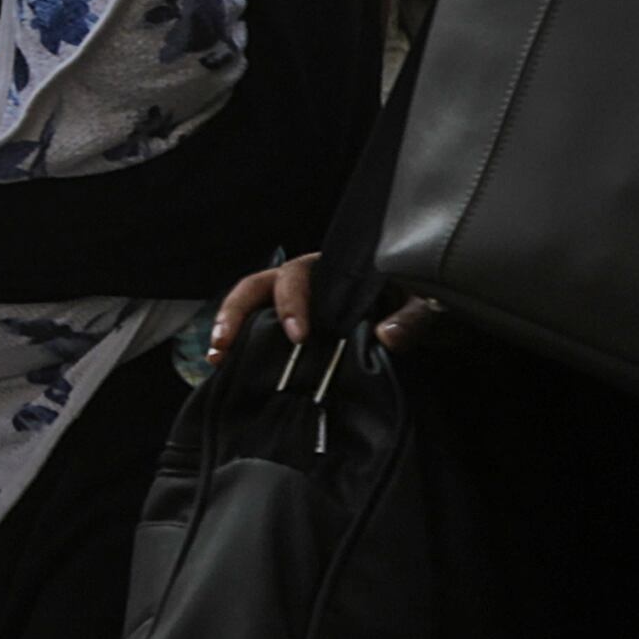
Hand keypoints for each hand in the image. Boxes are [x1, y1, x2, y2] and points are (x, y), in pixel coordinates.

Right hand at [210, 253, 436, 361]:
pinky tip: (223, 367)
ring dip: (228, 329)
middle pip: (257, 286)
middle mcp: (301, 284)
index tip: (298, 336)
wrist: (415, 316)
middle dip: (237, 313)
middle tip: (227, 343)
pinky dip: (237, 348)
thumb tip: (385, 336)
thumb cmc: (413, 304)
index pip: (296, 278)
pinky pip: (255, 333)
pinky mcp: (287, 330)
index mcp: (328, 271)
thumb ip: (410, 318)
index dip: (291, 304)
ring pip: (248, 307)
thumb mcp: (422, 306)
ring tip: (216, 357)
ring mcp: (290, 306)